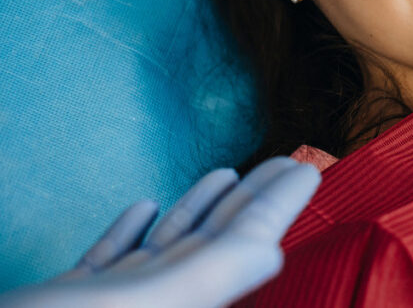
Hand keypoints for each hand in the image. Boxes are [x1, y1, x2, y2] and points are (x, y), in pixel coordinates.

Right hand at [0, 156, 319, 307]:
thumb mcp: (149, 304)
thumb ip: (215, 276)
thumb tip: (273, 251)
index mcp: (183, 302)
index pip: (246, 244)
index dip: (278, 205)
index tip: (305, 169)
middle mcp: (154, 306)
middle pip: (215, 243)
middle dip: (249, 201)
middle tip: (279, 162)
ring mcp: (108, 307)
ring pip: (165, 250)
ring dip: (198, 211)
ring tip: (225, 175)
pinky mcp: (63, 304)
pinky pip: (107, 262)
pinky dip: (130, 232)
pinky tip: (144, 207)